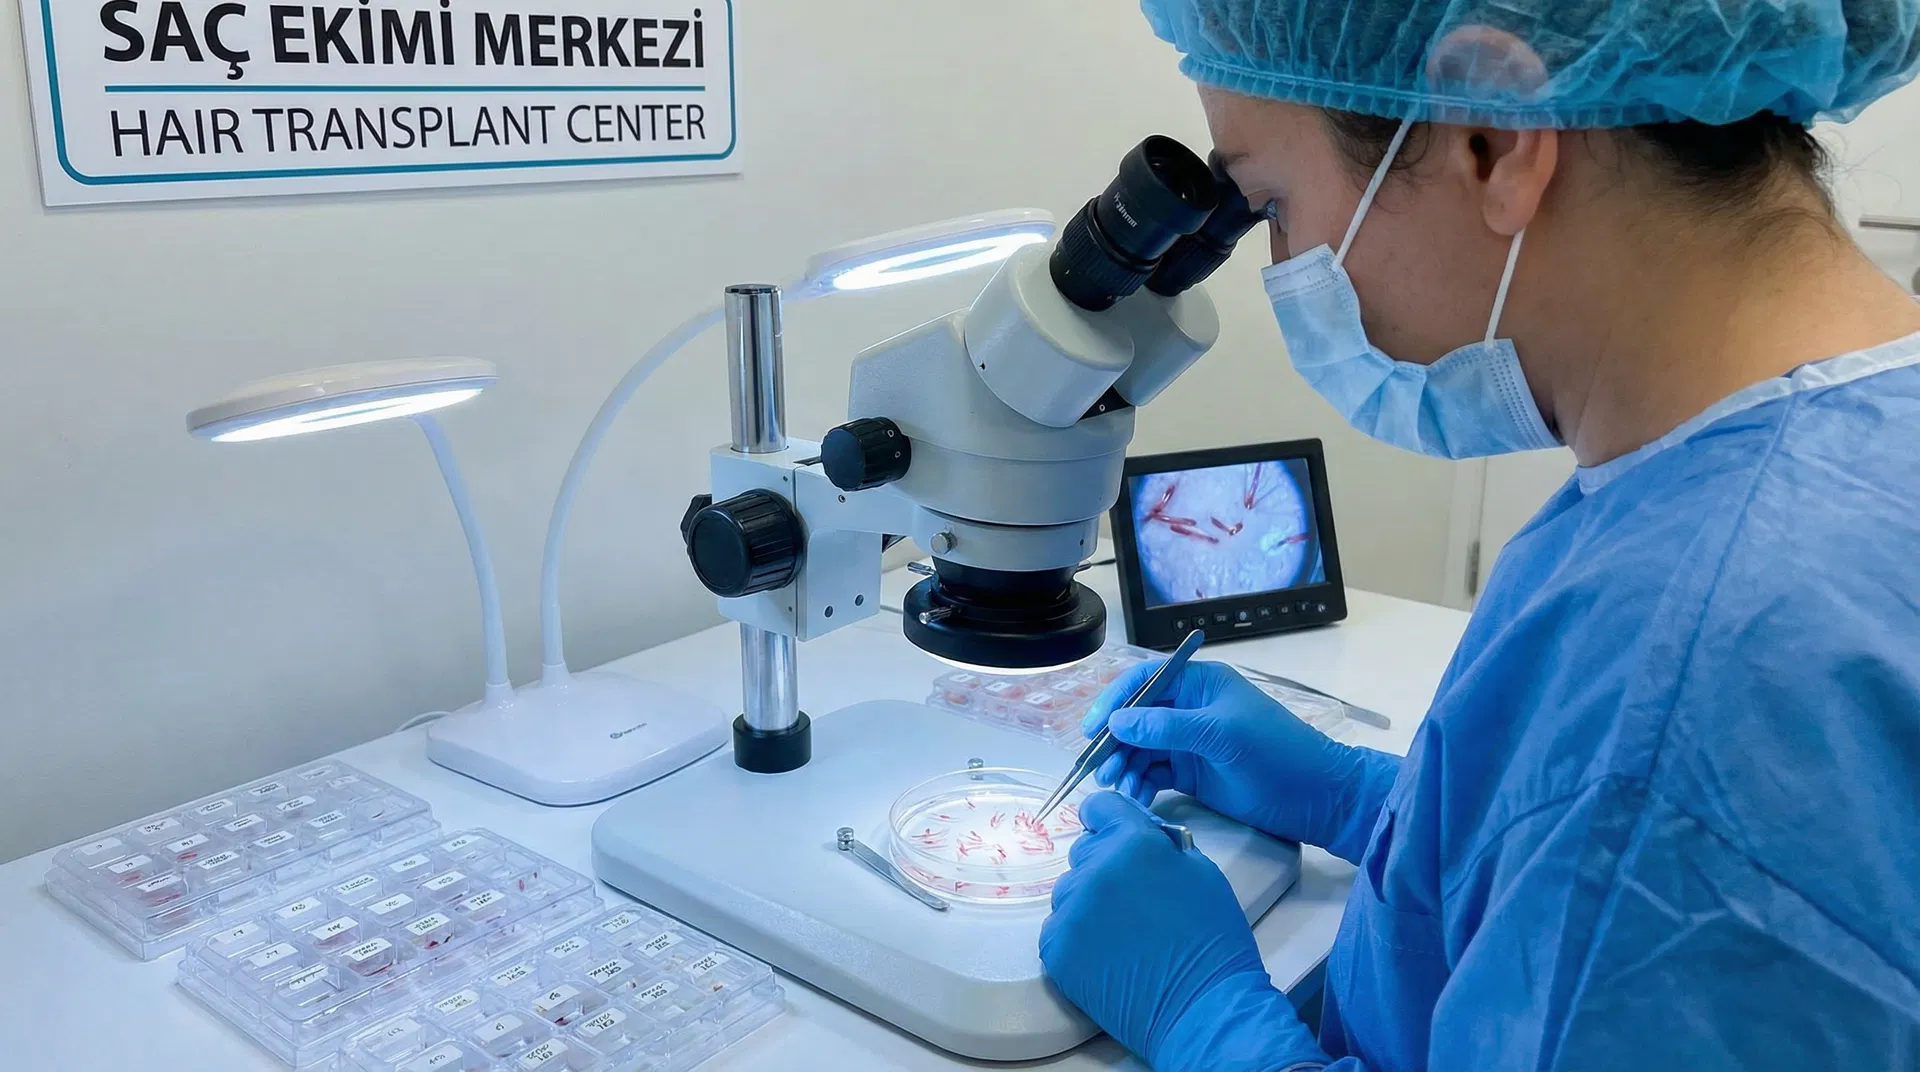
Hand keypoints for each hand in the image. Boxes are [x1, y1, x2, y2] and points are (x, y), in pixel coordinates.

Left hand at [1039, 793, 1315, 1071]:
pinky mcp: (1056, 947)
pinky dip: (1076, 937)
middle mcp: (1095, 868)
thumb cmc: (1212, 940)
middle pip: (1083, 851)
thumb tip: (1135, 834)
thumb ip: (1161, 844)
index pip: (1099, 807)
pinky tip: (1106, 954)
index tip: (1111, 834)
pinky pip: (1057, 926)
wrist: (1201, 1006)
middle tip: (1132, 900)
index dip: (1106, 820)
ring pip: (1068, 890)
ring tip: (1122, 933)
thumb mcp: (1201, 871)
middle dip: (1103, 866)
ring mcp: (1071, 909)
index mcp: (1134, 842)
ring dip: (1088, 903)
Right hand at [1085, 660, 1397, 861]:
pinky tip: (1134, 799)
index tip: (1092, 728)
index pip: (1145, 682)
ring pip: (1141, 750)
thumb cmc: (1275, 752)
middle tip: (1102, 770)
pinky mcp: (1192, 774)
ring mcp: (1189, 743)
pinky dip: (1139, 786)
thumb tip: (1117, 723)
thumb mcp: (1220, 734)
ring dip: (1125, 767)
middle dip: (1115, 743)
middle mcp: (1189, 709)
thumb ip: (1167, 727)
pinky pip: (1153, 775)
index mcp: (1199, 684)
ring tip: (1117, 789)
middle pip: (1136, 719)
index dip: (1114, 701)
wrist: (1316, 797)